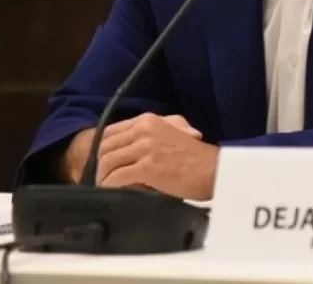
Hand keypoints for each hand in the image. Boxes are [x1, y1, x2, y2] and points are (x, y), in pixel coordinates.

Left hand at [61, 115, 202, 184]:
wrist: (213, 170)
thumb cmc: (197, 158)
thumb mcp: (174, 133)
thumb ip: (154, 133)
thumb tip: (133, 146)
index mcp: (148, 120)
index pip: (111, 131)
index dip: (101, 148)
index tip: (99, 162)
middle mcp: (144, 130)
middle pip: (105, 146)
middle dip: (98, 164)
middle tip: (98, 178)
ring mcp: (144, 147)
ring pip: (108, 160)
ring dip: (102, 176)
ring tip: (103, 187)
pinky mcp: (146, 166)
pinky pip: (117, 176)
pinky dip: (111, 185)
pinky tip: (112, 193)